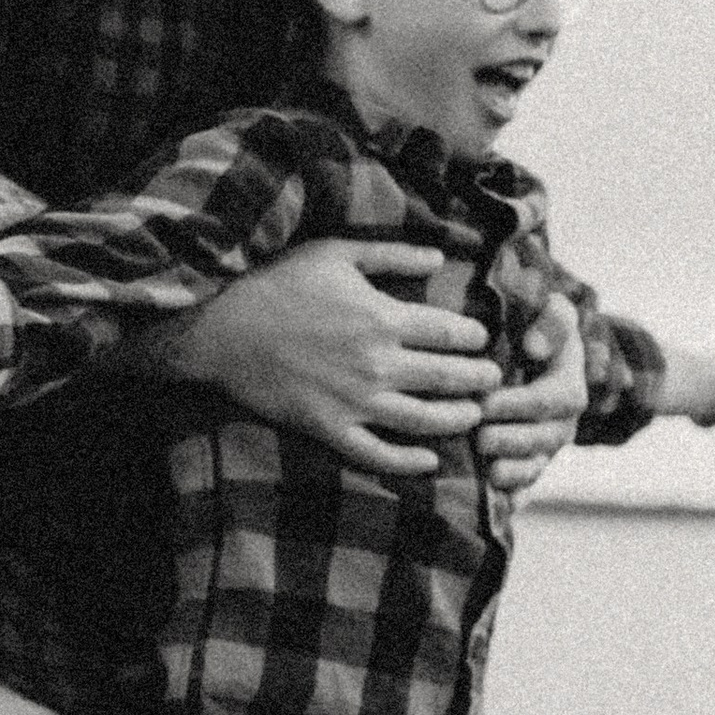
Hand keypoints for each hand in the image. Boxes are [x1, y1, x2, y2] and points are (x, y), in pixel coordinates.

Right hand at [136, 239, 491, 478]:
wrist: (221, 327)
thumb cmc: (277, 282)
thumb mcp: (336, 252)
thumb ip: (392, 254)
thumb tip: (439, 257)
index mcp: (384, 317)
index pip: (453, 333)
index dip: (477, 338)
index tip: (483, 340)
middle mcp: (378, 363)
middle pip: (450, 378)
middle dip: (480, 380)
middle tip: (493, 381)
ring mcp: (355, 401)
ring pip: (426, 420)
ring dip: (458, 420)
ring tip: (474, 417)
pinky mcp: (329, 428)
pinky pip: (378, 454)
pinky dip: (409, 462)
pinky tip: (429, 461)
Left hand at [473, 292, 585, 497]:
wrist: (547, 364)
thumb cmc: (543, 334)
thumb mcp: (556, 316)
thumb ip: (553, 321)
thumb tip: (534, 346)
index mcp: (568, 389)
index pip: (547, 400)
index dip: (517, 405)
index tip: (484, 404)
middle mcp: (561, 425)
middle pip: (541, 440)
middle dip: (511, 442)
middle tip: (479, 439)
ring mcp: (547, 451)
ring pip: (535, 469)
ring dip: (513, 474)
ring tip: (487, 473)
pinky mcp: (532, 468)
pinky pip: (528, 491)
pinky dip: (514, 501)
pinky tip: (496, 508)